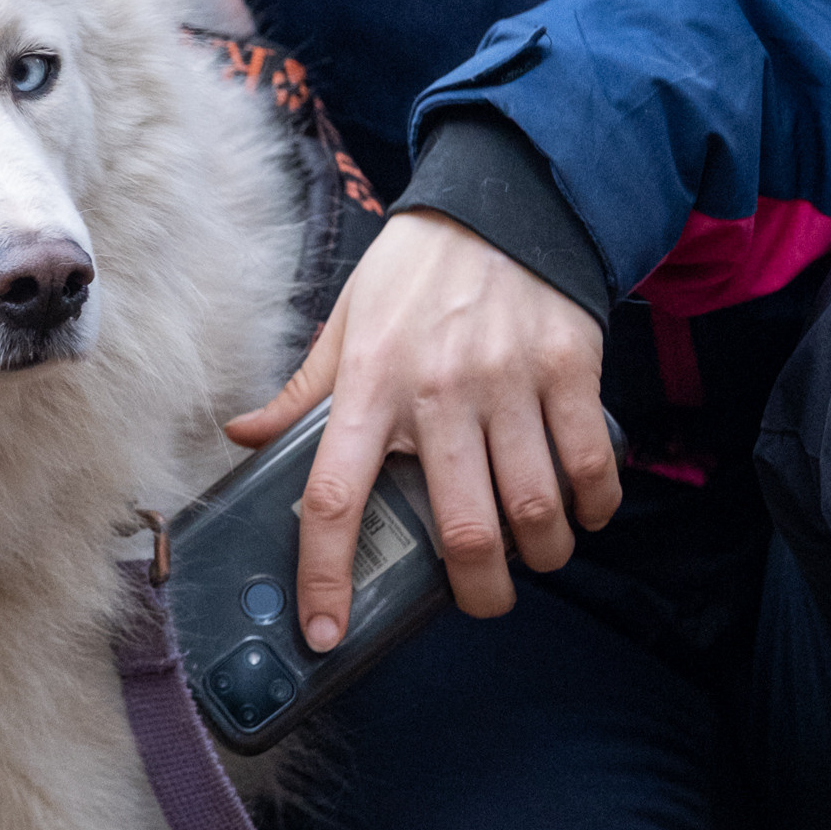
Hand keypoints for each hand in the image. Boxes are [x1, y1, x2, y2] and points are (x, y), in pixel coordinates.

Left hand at [225, 209, 618, 633]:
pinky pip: (590, 465)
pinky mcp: (570, 371)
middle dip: (476, 591)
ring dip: (540, 555)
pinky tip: (581, 515)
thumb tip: (237, 436)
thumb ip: (299, 391)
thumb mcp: (346, 323)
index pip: (333, 496)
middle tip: (476, 601)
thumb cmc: (414, 273)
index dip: (326, 575)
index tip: (325, 631)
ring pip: (534, 510)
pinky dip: (593, 507)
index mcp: (369, 385)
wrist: (501, 199)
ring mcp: (509, 382)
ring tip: (532, 558)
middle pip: (462, 528)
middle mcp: (438, 391)